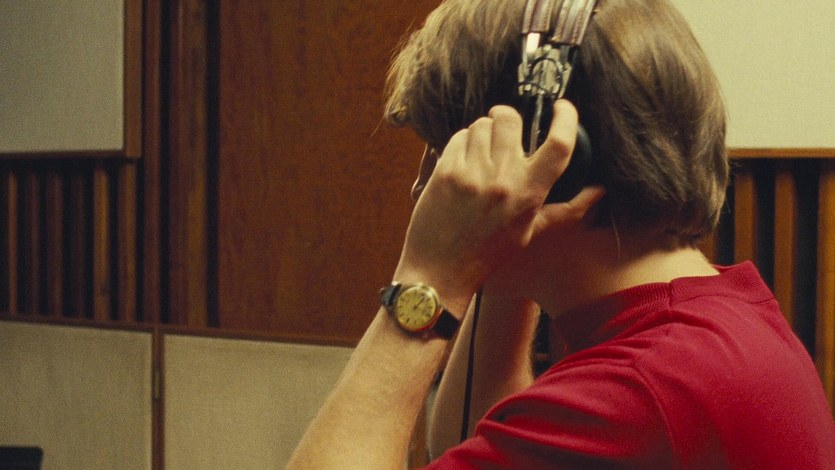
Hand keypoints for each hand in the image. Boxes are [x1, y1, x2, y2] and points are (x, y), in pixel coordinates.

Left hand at [395, 100, 602, 300]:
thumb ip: (566, 209)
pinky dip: (462, 143)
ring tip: (482, 152)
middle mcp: (502, 180)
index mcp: (528, 194)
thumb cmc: (487, 253)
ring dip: (484, 131)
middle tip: (506, 131)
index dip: (566, 119)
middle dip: (509, 118)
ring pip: (481, 124)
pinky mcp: (445, 171)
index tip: (563, 107)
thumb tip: (599, 190)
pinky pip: (458, 137)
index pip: (559, 146)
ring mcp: (471, 173)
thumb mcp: (531, 232)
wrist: (439, 270)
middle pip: (511, 119)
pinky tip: (463, 162)